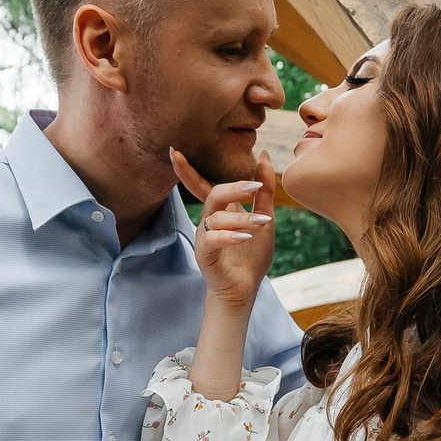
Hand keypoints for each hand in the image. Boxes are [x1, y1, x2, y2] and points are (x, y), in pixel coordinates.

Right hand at [172, 148, 276, 311]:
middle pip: (213, 195)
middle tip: (255, 187)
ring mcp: (205, 237)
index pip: (202, 185)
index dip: (188, 171)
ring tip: (263, 222)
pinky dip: (229, 236)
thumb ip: (265, 190)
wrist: (245, 288)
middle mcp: (209, 220)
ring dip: (242, 218)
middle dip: (233, 188)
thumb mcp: (265, 217)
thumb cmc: (252, 255)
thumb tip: (263, 155)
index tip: (175, 152)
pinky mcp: (204, 254)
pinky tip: (245, 238)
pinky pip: (212, 239)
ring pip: (217, 217)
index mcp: (220, 210)